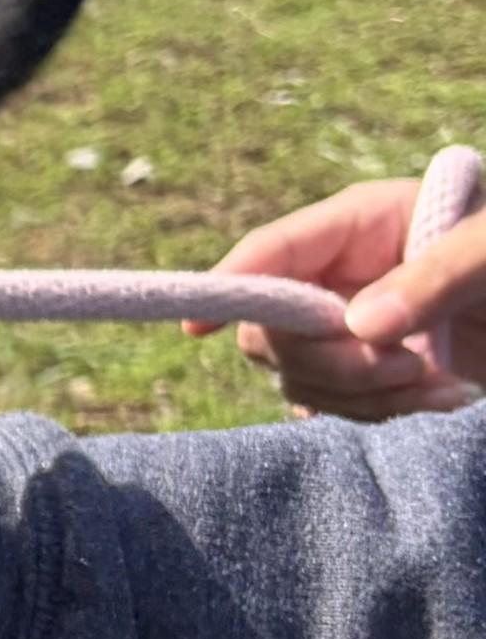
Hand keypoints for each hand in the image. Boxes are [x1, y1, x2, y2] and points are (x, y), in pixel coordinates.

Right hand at [189, 177, 485, 417]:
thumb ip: (432, 279)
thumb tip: (357, 327)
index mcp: (360, 224)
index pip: (273, 253)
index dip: (230, 287)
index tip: (198, 328)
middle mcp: (340, 274)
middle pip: (274, 330)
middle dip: (326, 361)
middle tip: (401, 366)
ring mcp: (352, 324)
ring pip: (302, 377)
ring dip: (366, 395)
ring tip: (440, 385)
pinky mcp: (373, 368)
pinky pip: (339, 405)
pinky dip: (382, 414)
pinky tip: (440, 397)